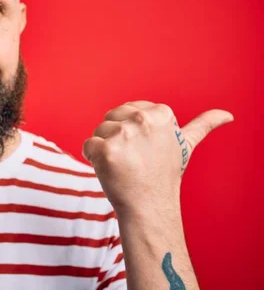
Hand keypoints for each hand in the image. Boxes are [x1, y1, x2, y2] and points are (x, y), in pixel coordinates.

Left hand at [82, 101, 232, 216]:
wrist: (150, 206)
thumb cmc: (163, 175)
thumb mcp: (185, 146)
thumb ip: (202, 126)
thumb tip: (227, 115)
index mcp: (161, 113)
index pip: (127, 110)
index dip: (130, 131)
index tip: (144, 149)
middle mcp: (143, 119)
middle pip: (110, 118)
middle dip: (116, 138)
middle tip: (133, 159)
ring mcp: (124, 134)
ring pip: (98, 131)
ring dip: (104, 149)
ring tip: (123, 166)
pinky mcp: (106, 149)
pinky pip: (88, 145)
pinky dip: (93, 158)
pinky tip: (109, 170)